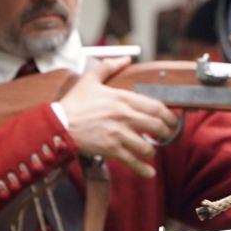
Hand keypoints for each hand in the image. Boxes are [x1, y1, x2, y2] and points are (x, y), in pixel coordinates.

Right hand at [56, 57, 178, 177]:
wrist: (58, 124)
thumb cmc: (74, 104)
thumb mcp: (90, 80)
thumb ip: (108, 66)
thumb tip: (125, 58)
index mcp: (122, 98)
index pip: (154, 106)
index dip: (168, 114)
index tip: (171, 119)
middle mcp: (123, 116)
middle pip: (156, 125)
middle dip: (166, 132)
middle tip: (167, 135)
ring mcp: (118, 134)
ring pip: (146, 146)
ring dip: (153, 150)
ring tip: (152, 150)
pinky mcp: (110, 149)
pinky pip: (132, 161)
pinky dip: (143, 169)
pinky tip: (149, 172)